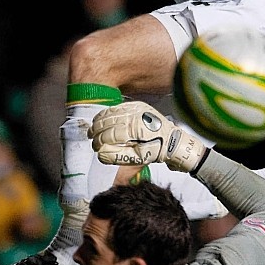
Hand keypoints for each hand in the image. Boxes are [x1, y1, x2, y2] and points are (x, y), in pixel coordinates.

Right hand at [91, 101, 206, 172]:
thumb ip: (117, 156)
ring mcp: (137, 108)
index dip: (99, 141)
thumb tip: (100, 153)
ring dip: (99, 120)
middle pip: (107, 121)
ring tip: (94, 129)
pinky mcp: (138, 105)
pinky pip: (118, 107)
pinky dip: (108, 113)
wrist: (172, 140)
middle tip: (91, 138)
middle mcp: (135, 115)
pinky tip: (103, 119)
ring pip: (110, 112)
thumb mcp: (138, 158)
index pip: (110, 134)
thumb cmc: (157, 151)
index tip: (95, 147)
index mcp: (135, 129)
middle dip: (96, 130)